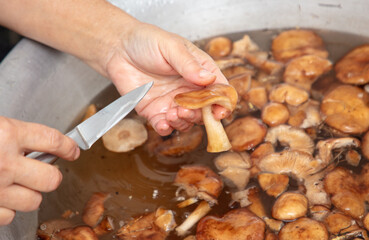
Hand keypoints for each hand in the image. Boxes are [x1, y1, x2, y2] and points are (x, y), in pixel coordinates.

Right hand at [0, 117, 78, 224]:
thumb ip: (18, 136)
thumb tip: (43, 144)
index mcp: (7, 134)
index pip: (53, 141)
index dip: (68, 147)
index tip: (73, 150)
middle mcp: (4, 162)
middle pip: (51, 179)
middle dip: (51, 176)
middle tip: (44, 172)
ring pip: (33, 201)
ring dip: (29, 194)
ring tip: (17, 184)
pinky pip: (10, 216)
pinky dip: (8, 208)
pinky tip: (2, 196)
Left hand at [105, 22, 228, 135]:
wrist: (119, 49)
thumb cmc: (148, 41)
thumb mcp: (171, 47)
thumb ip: (189, 64)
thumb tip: (209, 79)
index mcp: (199, 71)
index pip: (219, 90)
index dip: (223, 102)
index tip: (220, 111)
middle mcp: (189, 90)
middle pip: (205, 110)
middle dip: (200, 115)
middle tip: (187, 109)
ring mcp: (172, 102)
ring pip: (187, 121)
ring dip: (183, 122)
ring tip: (172, 113)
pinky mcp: (155, 111)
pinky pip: (165, 126)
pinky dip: (166, 129)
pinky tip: (163, 123)